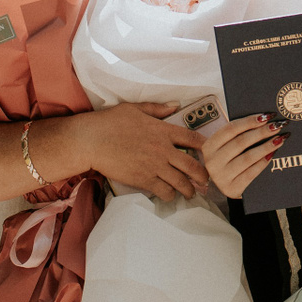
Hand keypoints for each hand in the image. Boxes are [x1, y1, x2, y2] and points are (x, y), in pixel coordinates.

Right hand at [84, 101, 209, 201]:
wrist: (92, 140)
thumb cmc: (110, 122)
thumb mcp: (135, 108)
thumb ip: (157, 108)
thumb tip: (174, 105)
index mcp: (163, 130)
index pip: (193, 138)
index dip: (205, 147)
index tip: (210, 153)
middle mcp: (163, 149)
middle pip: (193, 166)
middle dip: (203, 176)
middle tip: (205, 181)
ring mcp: (155, 166)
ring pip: (181, 182)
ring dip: (189, 190)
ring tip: (191, 193)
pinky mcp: (144, 180)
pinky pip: (164, 191)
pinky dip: (170, 195)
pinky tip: (170, 195)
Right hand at [200, 113, 284, 198]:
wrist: (225, 186)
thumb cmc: (229, 160)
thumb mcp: (226, 147)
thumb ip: (238, 134)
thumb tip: (263, 118)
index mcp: (209, 146)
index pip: (231, 129)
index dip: (250, 121)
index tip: (266, 116)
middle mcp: (212, 161)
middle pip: (241, 142)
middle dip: (262, 132)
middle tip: (278, 125)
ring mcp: (221, 176)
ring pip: (248, 157)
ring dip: (267, 146)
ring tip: (280, 139)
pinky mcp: (232, 188)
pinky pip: (252, 172)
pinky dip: (264, 161)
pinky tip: (273, 154)